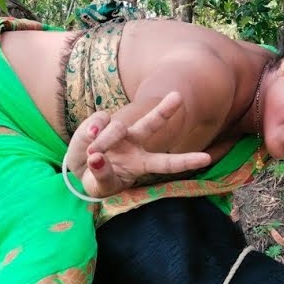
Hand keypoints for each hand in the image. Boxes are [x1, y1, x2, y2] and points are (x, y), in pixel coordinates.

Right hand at [66, 92, 211, 197]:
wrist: (77, 170)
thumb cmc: (97, 181)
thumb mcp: (101, 187)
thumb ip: (102, 175)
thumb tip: (96, 156)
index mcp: (141, 164)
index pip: (166, 163)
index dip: (185, 161)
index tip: (206, 159)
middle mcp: (134, 144)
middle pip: (152, 125)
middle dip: (164, 110)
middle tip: (178, 96)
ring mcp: (117, 132)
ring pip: (117, 127)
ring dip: (104, 141)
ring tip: (92, 154)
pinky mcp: (101, 124)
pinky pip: (98, 124)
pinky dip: (89, 134)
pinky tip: (87, 144)